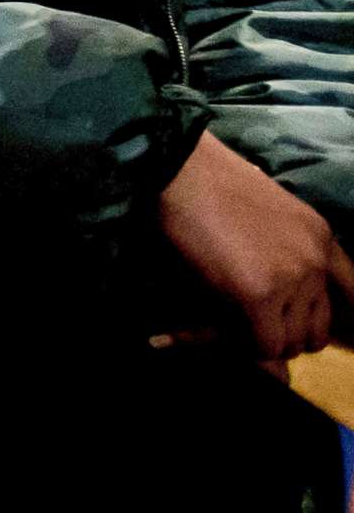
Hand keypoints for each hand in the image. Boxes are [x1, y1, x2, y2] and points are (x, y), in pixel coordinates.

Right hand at [159, 132, 353, 361]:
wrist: (176, 168)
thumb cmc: (207, 182)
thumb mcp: (264, 213)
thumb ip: (280, 249)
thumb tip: (274, 288)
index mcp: (321, 237)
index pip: (353, 296)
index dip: (321, 316)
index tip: (296, 323)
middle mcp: (316, 260)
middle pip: (318, 329)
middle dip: (285, 334)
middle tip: (250, 326)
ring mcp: (291, 279)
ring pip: (291, 343)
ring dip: (262, 341)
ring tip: (230, 328)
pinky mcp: (259, 295)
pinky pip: (262, 345)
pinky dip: (240, 345)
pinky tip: (216, 330)